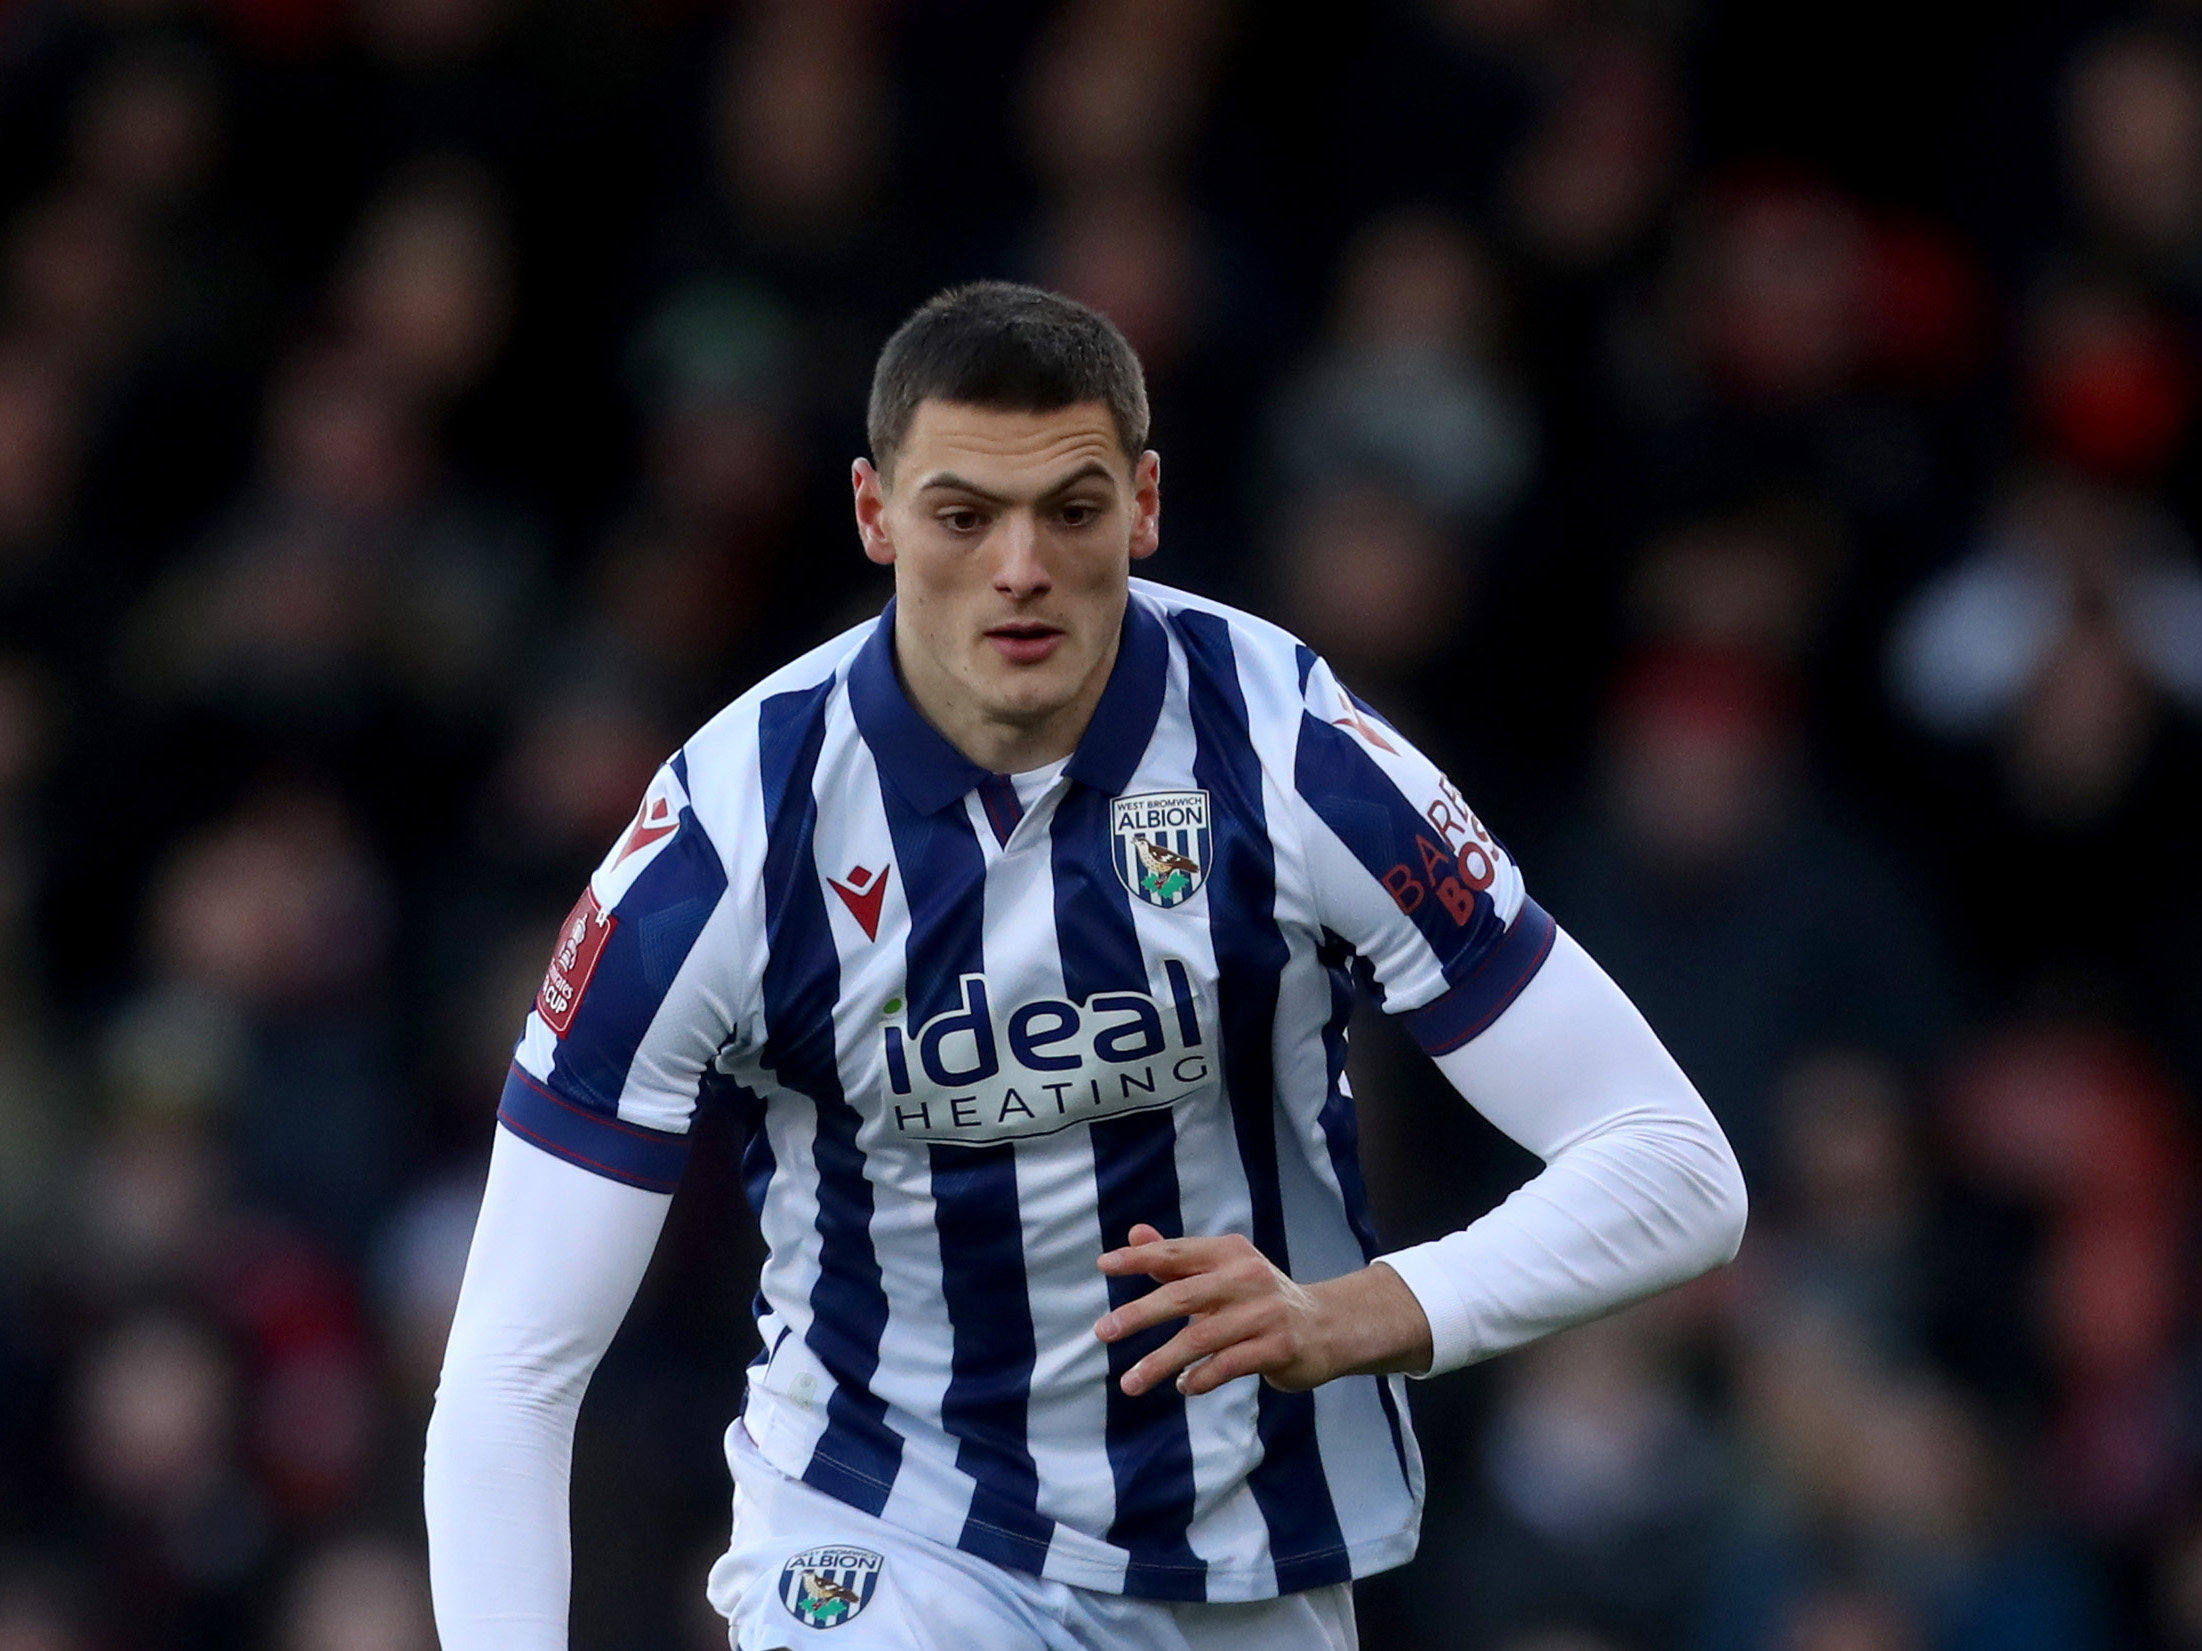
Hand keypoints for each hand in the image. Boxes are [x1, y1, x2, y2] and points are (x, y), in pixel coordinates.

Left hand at [1094, 1223, 1433, 1397]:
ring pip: (1200, 1339)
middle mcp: (1246, 1278)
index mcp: (1229, 1254)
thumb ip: (1176, 1258)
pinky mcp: (1279, 1347)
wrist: (1328, 1326)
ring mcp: (1264, 1314)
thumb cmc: (1261, 1298)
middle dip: (1139, 1315)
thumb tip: (1133, 1234)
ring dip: (1160, 1363)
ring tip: (1130, 1383)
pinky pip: (1229, 1365)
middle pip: (1182, 1296)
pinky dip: (1200, 1378)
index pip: (1176, 1253)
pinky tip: (1184, 1387)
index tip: (1104, 1266)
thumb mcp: (1224, 1271)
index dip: (1139, 1258)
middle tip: (1103, 1332)